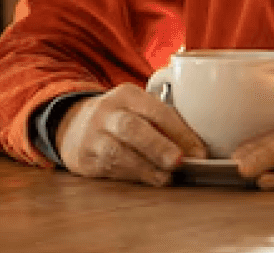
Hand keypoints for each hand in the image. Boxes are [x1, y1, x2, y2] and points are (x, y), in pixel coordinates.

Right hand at [54, 83, 206, 185]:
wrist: (74, 126)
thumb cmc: (121, 119)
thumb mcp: (140, 110)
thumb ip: (167, 124)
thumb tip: (197, 151)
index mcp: (128, 95)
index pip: (156, 110)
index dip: (180, 132)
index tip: (199, 152)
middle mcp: (107, 112)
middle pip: (131, 127)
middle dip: (158, 146)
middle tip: (178, 161)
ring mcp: (93, 135)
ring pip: (118, 152)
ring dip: (145, 167)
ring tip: (165, 177)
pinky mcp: (85, 157)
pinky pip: (110, 168)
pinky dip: (133, 176)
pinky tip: (149, 179)